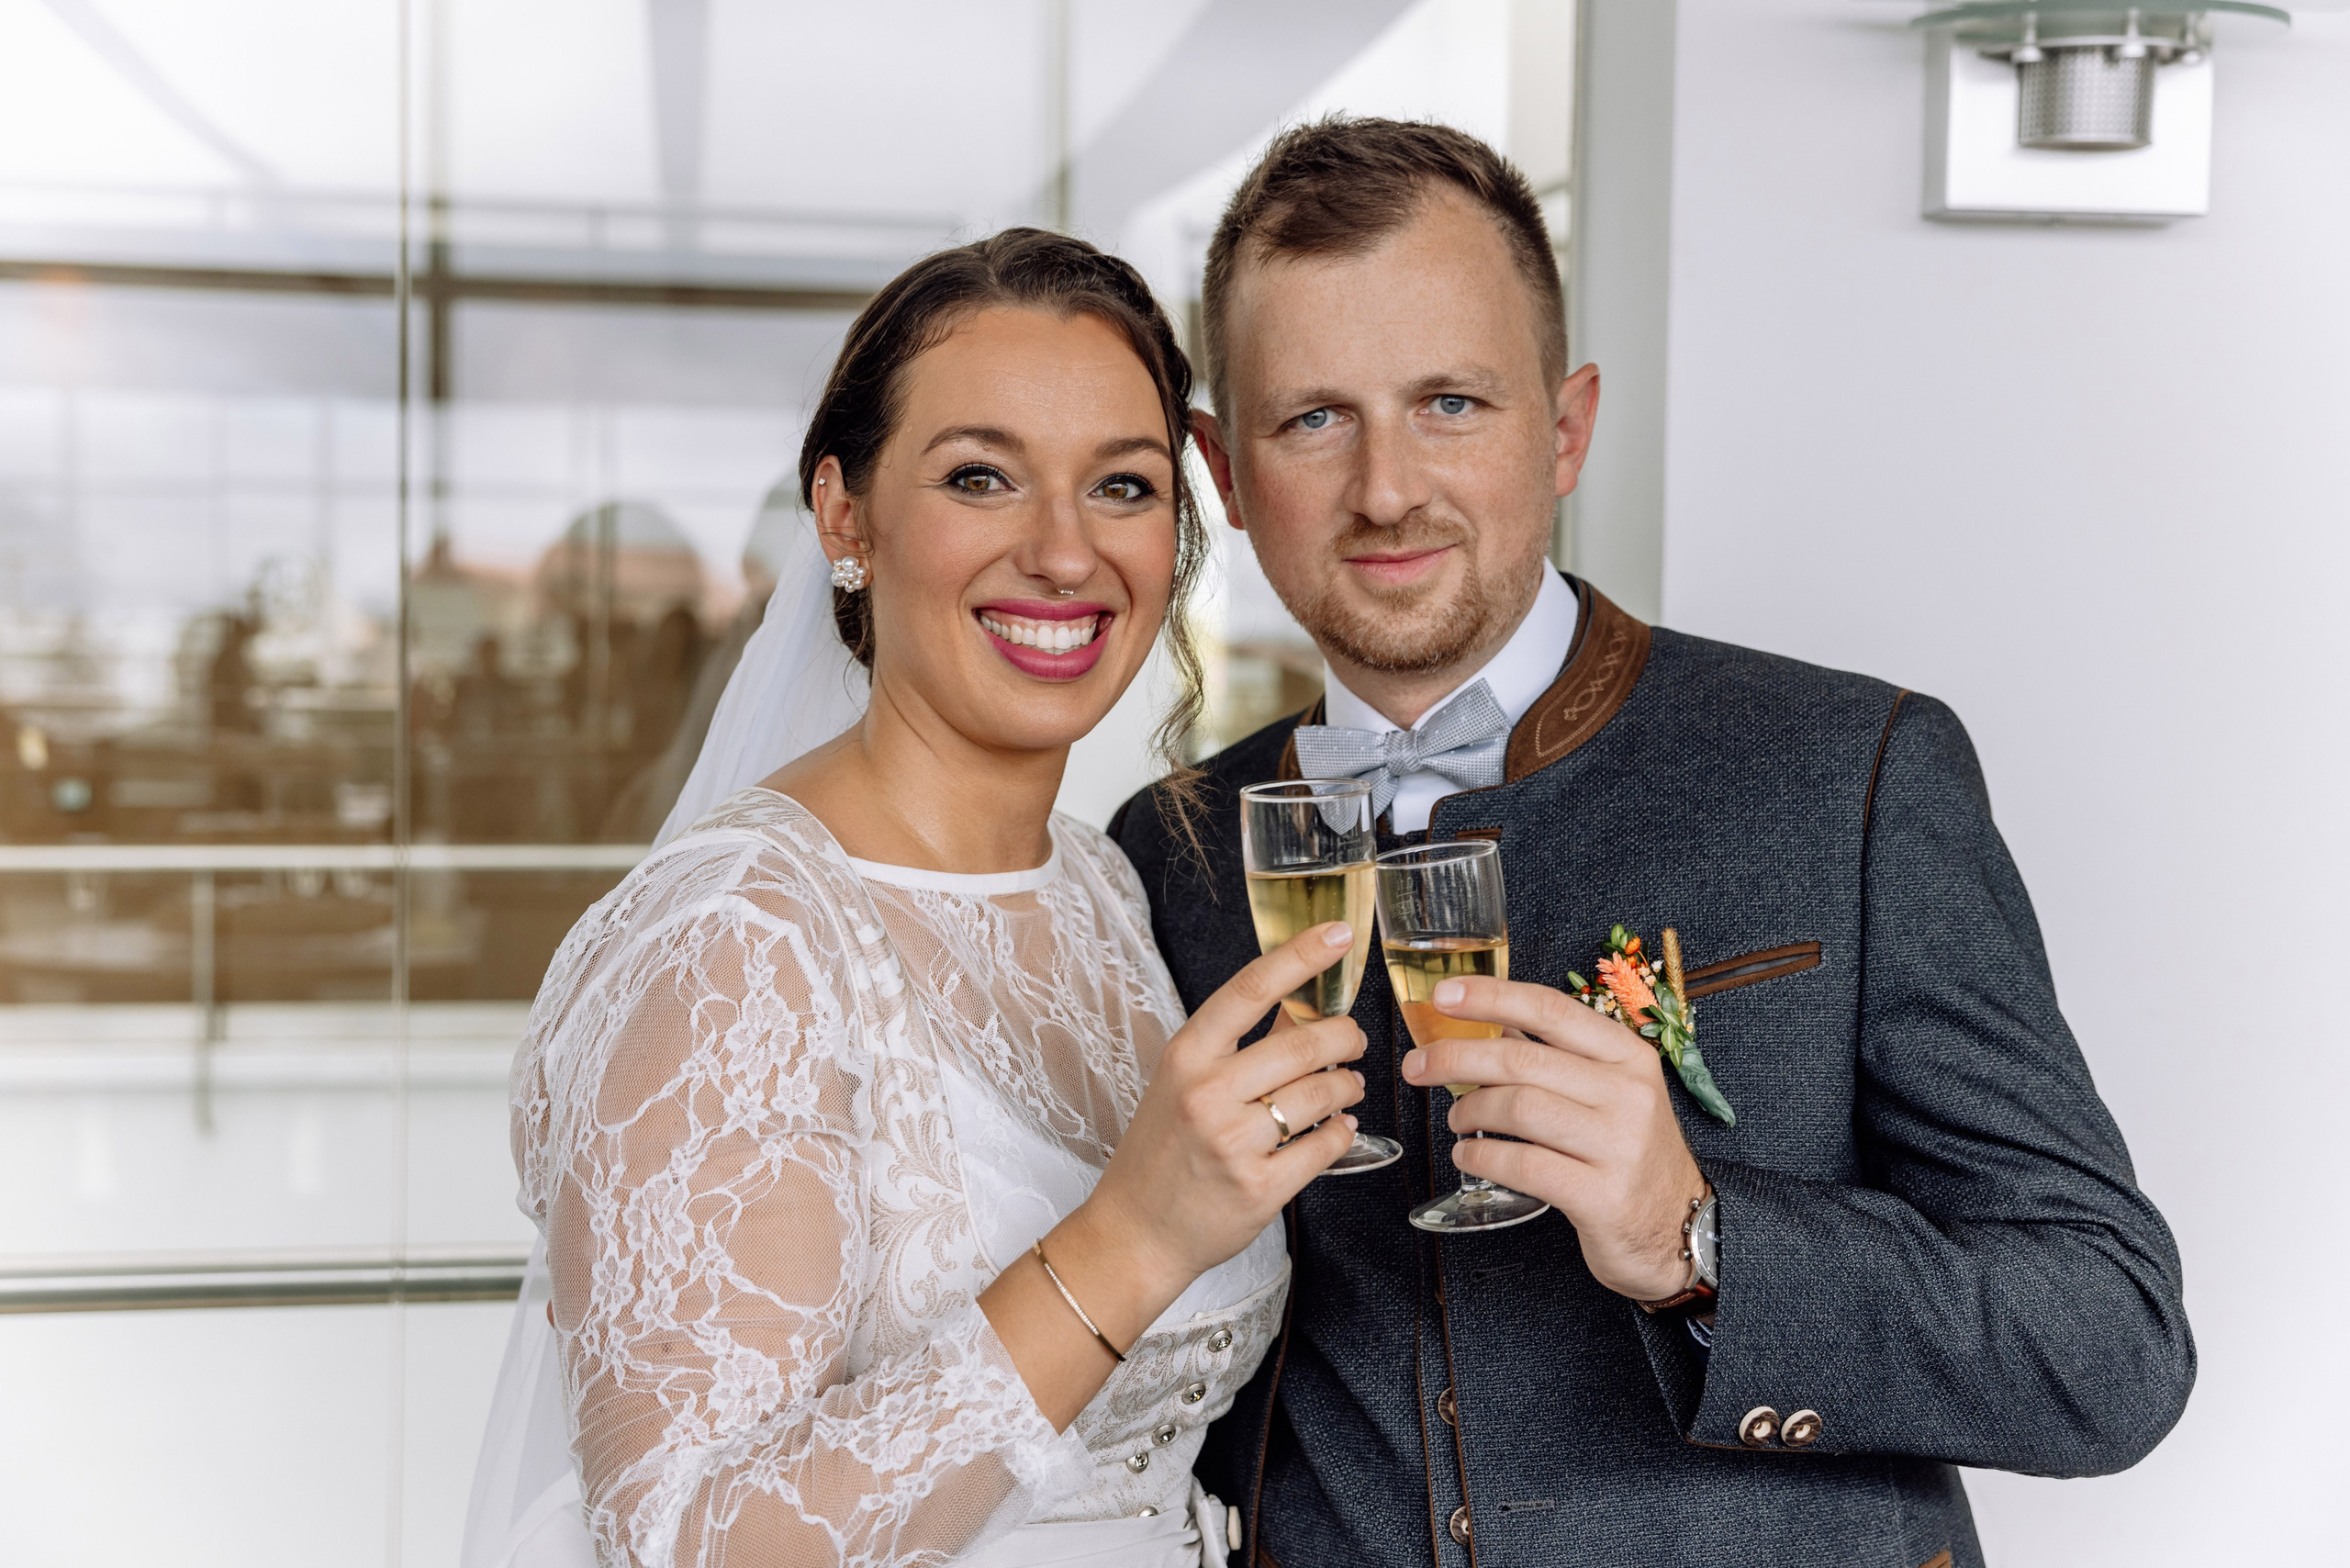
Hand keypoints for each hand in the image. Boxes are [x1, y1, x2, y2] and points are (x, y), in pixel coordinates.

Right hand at [1066, 921, 1367, 1307]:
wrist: (1134, 1232)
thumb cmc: (1161, 1153)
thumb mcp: (1182, 1083)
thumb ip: (1237, 1047)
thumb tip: (1300, 1007)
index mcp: (1186, 1056)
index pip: (1250, 988)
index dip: (1300, 955)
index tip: (1337, 933)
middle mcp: (1206, 1093)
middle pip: (1303, 1043)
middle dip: (1345, 1036)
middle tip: (1354, 1041)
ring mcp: (1232, 1142)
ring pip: (1322, 1094)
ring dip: (1348, 1086)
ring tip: (1347, 1088)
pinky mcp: (1259, 1187)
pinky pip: (1324, 1145)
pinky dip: (1341, 1132)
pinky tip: (1337, 1128)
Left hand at [1401, 975, 1704, 1301]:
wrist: (1681, 1228)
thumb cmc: (1629, 1154)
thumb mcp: (1611, 1094)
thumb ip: (1557, 1060)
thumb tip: (1488, 1025)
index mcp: (1628, 1056)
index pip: (1550, 1010)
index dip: (1491, 996)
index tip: (1443, 996)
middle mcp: (1629, 1094)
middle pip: (1522, 1061)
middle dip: (1456, 1059)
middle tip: (1418, 1067)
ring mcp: (1619, 1146)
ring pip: (1519, 1109)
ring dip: (1470, 1111)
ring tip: (1458, 1119)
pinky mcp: (1603, 1196)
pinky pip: (1524, 1164)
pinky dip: (1483, 1156)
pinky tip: (1468, 1155)